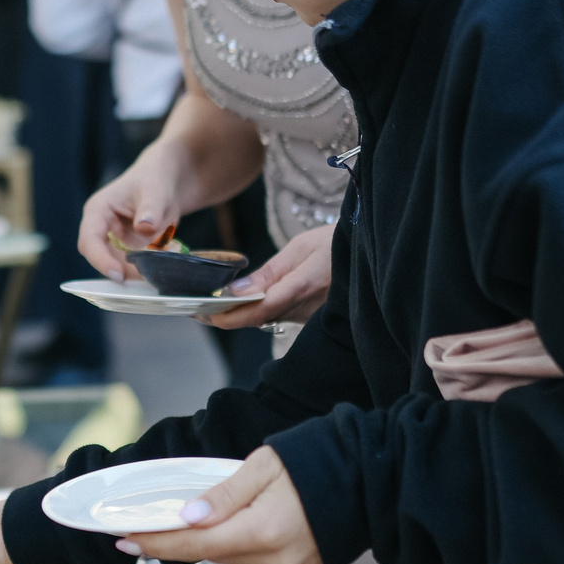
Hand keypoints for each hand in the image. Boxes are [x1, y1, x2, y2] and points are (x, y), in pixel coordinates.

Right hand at [79, 153, 191, 280]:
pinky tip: (162, 262)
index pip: (90, 240)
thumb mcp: (155, 191)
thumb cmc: (154, 179)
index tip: (118, 274)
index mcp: (98, 211)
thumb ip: (150, 209)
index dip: (100, 260)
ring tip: (158, 266)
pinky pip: (133, 266)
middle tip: (145, 277)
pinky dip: (146, 268)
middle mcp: (101, 229)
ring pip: (118, 266)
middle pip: (100, 258)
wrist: (167, 182)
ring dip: (136, 271)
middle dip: (121, 270)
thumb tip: (144, 227)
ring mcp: (114, 241)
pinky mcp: (127, 249)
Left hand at [114, 448, 323, 563]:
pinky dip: (246, 545)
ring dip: (218, 541)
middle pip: (215, 554)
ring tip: (210, 516)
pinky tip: (250, 525)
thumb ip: (224, 494)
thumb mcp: (264, 464)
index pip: (197, 544)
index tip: (126, 540)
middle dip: (185, 540)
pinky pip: (261, 562)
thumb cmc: (317, 459)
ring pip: (237, 559)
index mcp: (266, 528)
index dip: (158, 543)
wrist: (370, 474)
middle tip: (154, 525)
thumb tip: (187, 517)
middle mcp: (280, 558)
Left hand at [205, 224, 332, 328]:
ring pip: (266, 319)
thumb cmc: (336, 243)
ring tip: (207, 304)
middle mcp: (306, 309)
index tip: (205, 314)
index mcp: (305, 286)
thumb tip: (236, 291)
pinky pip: (276, 316)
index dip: (231, 315)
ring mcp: (308, 318)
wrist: (368, 252)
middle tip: (194, 308)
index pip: (261, 310)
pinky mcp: (309, 318)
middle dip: (226, 317)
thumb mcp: (301, 248)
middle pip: (258, 319)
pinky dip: (254, 310)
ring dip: (237, 314)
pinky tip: (237, 302)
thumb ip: (269, 273)